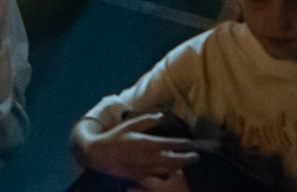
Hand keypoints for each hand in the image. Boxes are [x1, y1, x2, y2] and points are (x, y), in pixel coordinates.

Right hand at [83, 113, 200, 183]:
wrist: (101, 155)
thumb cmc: (116, 137)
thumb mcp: (131, 124)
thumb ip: (149, 120)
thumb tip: (163, 115)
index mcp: (148, 143)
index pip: (172, 144)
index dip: (184, 144)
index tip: (191, 143)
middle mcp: (149, 158)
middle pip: (175, 161)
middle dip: (188, 159)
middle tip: (196, 157)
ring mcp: (146, 170)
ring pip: (168, 173)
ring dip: (179, 169)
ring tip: (185, 166)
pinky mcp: (141, 179)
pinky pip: (157, 181)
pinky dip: (166, 178)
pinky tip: (170, 175)